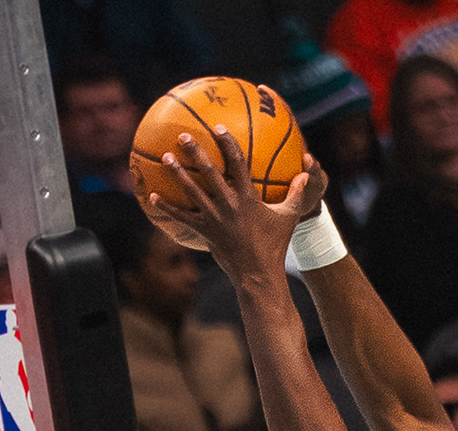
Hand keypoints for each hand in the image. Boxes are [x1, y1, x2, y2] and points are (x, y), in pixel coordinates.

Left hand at [140, 122, 326, 283]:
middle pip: (210, 172)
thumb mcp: (289, 218)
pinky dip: (166, 207)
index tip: (218, 128)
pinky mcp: (205, 232)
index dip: (228, 143)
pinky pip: (182, 218)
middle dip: (196, 151)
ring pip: (193, 191)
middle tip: (183, 136)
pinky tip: (151, 197)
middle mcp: (229, 204)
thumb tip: (307, 173)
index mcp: (248, 197)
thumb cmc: (274, 245)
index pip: (238, 163)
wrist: (259, 274)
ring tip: (166, 158)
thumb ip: (297, 194)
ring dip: (178, 173)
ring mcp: (215, 218)